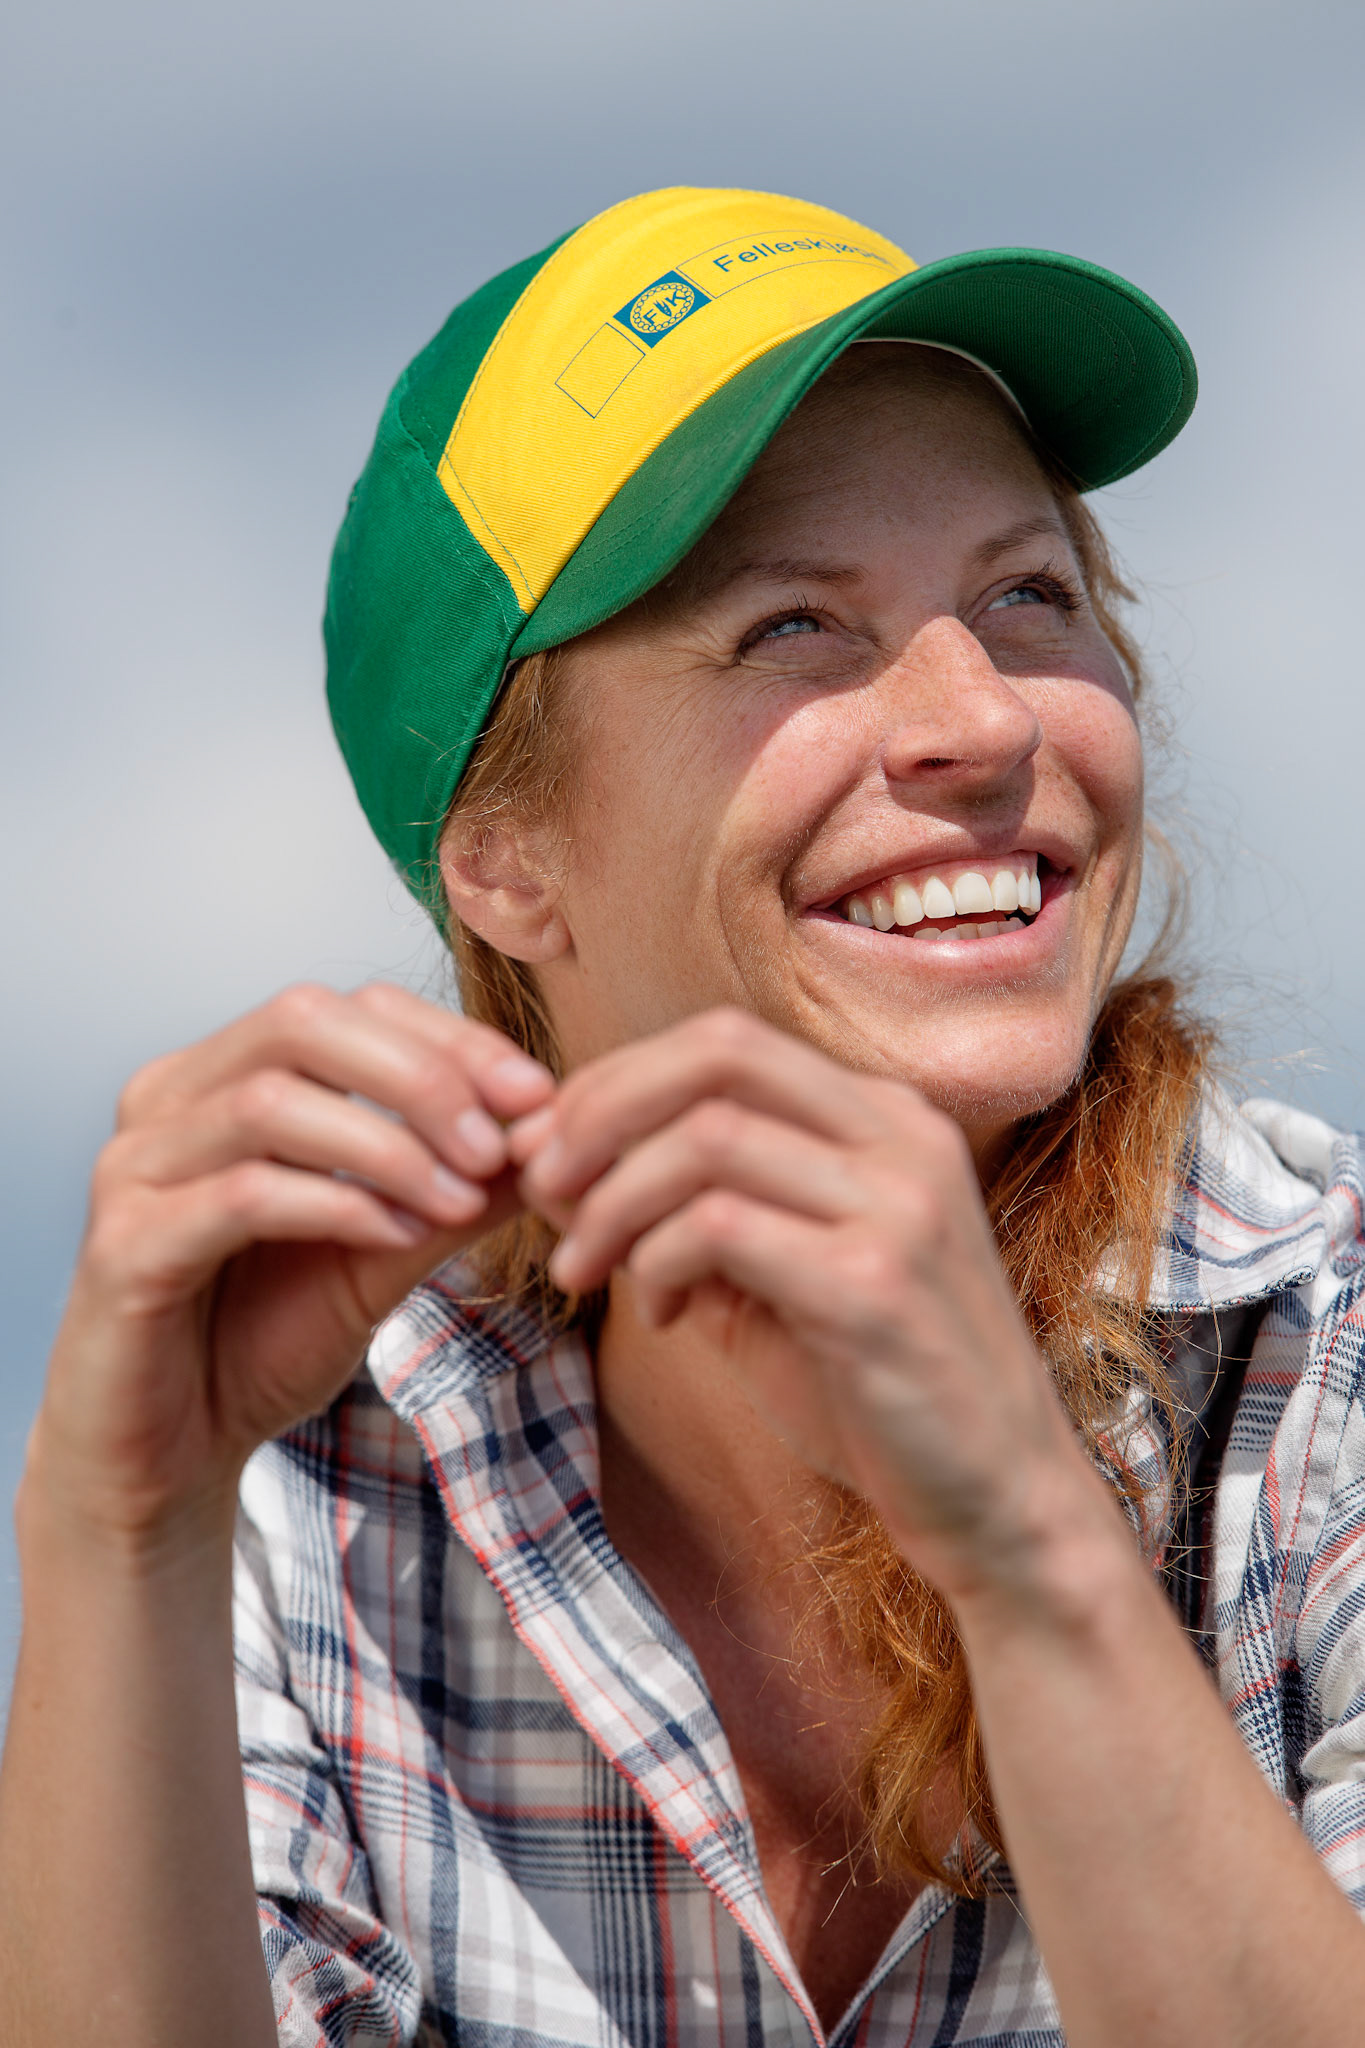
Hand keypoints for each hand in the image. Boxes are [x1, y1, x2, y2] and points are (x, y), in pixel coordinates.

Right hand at [34, 983, 554, 1541]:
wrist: (172, 1457)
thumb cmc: (261, 1340)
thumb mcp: (384, 1254)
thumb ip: (455, 1191)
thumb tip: (549, 1133)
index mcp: (222, 1076)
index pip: (348, 1009)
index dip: (448, 1039)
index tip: (535, 1094)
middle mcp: (167, 1099)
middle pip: (303, 1022)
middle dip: (421, 1076)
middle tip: (497, 1144)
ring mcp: (134, 1167)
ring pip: (271, 1103)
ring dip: (388, 1146)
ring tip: (460, 1199)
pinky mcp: (124, 1246)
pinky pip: (241, 1197)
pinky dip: (336, 1206)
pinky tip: (397, 1237)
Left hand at [512, 1007, 1105, 1602]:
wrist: (995, 1498)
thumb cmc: (876, 1388)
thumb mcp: (772, 1280)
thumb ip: (687, 1214)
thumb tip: (558, 1163)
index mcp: (884, 1119)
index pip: (725, 1041)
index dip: (616, 1081)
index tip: (550, 1150)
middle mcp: (902, 1138)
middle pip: (717, 1053)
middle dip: (601, 1110)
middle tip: (542, 1186)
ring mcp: (898, 1205)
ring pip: (707, 1138)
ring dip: (612, 1201)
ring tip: (581, 1270)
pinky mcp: (876, 1285)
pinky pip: (722, 1229)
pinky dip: (657, 1262)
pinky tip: (659, 1316)